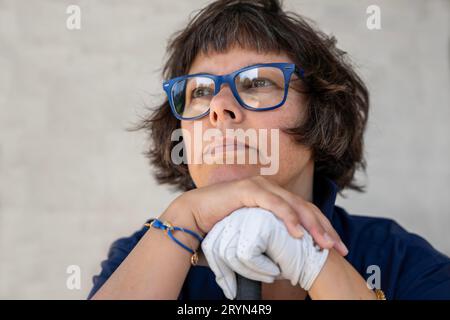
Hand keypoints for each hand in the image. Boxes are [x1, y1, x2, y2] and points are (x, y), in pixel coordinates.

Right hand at [173, 175, 347, 254]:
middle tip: (338, 248)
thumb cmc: (221, 223)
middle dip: (325, 228)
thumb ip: (270, 232)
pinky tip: (298, 234)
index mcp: (273, 196)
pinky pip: (273, 204)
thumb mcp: (253, 228)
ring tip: (323, 244)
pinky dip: (287, 218)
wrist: (193, 214)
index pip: (304, 210)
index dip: (322, 227)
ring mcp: (260, 186)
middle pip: (305, 207)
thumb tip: (286, 251)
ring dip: (311, 225)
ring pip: (293, 205)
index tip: (335, 247)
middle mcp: (270, 188)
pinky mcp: (248, 190)